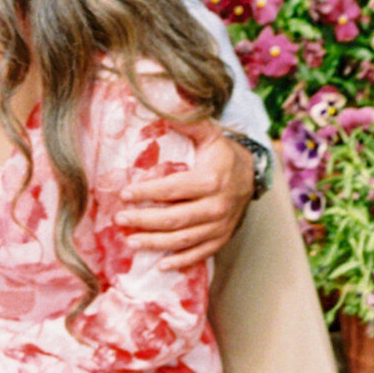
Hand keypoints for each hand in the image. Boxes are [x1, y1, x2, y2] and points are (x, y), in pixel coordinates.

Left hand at [119, 126, 254, 266]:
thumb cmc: (223, 153)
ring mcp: (220, 225)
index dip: (147, 193)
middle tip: (120, 219)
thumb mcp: (209, 133)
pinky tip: (161, 265)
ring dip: (156, 243)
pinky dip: (181, 261)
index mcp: (210, 180)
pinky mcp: (222, 238)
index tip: (124, 194)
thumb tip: (162, 108)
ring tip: (131, 242)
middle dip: (144, 221)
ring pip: (184, 239)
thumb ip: (188, 122)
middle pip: (174, 219)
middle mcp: (216, 206)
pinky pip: (200, 253)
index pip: (172, 190)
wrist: (253, 174)